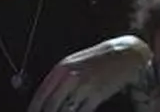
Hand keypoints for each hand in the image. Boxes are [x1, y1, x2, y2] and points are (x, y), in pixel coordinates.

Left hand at [27, 35, 151, 111]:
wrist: (125, 54)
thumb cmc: (98, 60)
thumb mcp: (74, 63)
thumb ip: (59, 79)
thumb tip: (45, 99)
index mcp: (62, 68)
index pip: (41, 94)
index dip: (34, 109)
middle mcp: (70, 77)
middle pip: (51, 106)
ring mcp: (84, 86)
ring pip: (65, 111)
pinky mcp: (97, 95)